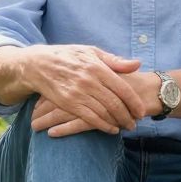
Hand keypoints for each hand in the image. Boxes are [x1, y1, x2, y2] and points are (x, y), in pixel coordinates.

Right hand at [22, 43, 146, 131]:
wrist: (39, 64)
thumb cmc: (68, 56)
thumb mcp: (91, 52)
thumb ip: (114, 61)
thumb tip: (137, 64)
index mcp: (97, 67)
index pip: (122, 88)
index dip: (134, 102)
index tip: (141, 111)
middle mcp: (89, 80)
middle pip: (115, 103)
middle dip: (128, 116)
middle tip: (136, 123)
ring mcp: (78, 93)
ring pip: (104, 112)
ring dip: (118, 122)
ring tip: (126, 126)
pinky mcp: (68, 103)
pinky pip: (90, 118)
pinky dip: (103, 126)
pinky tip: (111, 129)